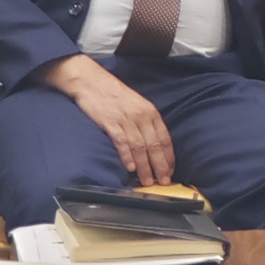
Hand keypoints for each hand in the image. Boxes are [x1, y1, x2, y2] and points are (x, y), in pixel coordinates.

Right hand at [34, 54, 175, 185]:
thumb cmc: (116, 96)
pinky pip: (122, 142)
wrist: (93, 82)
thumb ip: (146, 123)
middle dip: (160, 166)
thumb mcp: (137, 106)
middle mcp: (142, 116)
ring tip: (147, 182)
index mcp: (151, 112)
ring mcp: (127, 120)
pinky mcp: (111, 123)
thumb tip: (153, 145)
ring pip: (140, 147)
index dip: (168, 157)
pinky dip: (127, 156)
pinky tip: (130, 168)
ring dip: (145, 167)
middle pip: (155, 145)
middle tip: (164, 182)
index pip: (165, 138)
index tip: (171, 171)